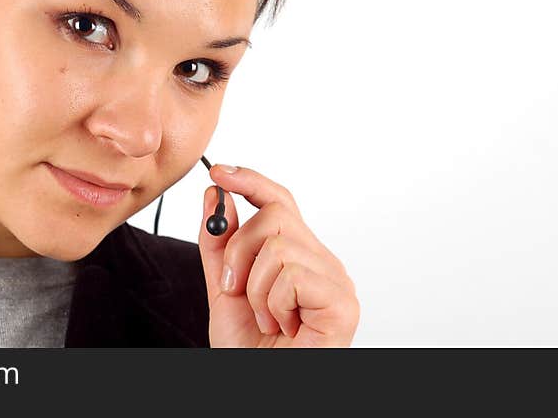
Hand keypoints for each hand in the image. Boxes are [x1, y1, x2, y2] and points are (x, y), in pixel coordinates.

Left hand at [198, 164, 359, 346]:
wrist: (261, 386)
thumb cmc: (250, 348)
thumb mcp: (223, 288)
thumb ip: (219, 244)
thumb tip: (214, 195)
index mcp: (298, 255)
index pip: (279, 201)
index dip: (250, 181)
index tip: (219, 172)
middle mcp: (322, 261)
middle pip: (275, 214)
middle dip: (238, 249)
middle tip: (233, 288)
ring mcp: (337, 281)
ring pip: (280, 245)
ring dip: (255, 287)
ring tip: (266, 317)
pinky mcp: (343, 303)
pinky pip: (292, 275)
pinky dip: (274, 304)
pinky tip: (283, 327)